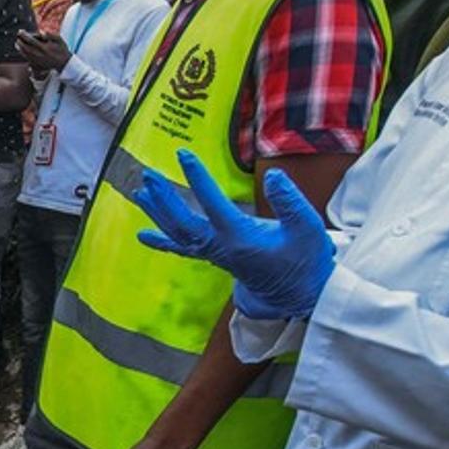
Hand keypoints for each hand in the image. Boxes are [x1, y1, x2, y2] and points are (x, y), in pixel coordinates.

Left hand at [17, 29, 69, 74]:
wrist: (64, 63)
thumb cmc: (61, 49)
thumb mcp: (59, 39)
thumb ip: (50, 34)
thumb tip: (41, 31)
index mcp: (45, 48)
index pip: (31, 40)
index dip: (24, 35)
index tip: (20, 31)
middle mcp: (40, 55)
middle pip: (26, 48)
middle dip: (20, 42)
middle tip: (17, 38)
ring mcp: (38, 61)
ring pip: (26, 55)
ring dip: (20, 49)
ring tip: (17, 44)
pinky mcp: (38, 65)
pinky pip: (28, 59)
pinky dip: (24, 54)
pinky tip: (22, 51)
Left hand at [130, 147, 335, 320]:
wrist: (304, 295)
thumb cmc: (307, 261)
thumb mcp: (308, 227)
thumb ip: (290, 201)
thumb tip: (272, 176)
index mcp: (241, 238)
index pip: (212, 204)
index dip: (197, 177)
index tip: (183, 154)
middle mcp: (222, 248)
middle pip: (183, 222)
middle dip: (164, 198)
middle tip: (148, 174)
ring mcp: (217, 255)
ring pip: (178, 235)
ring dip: (158, 213)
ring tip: (140, 192)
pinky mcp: (218, 258)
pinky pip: (184, 249)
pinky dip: (163, 241)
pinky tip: (144, 235)